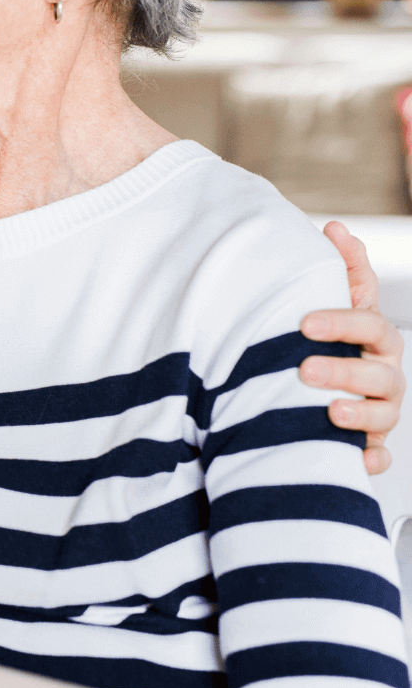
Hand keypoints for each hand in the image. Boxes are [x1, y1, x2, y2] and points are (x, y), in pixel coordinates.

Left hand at [300, 221, 404, 475]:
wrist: (314, 383)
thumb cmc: (326, 337)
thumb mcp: (331, 303)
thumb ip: (340, 269)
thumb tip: (335, 228)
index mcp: (373, 337)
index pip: (369, 323)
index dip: (342, 321)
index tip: (304, 323)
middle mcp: (383, 373)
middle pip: (378, 373)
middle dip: (344, 370)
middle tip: (304, 369)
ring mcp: (380, 410)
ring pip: (383, 415)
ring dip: (359, 415)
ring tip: (329, 411)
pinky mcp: (370, 443)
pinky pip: (379, 457)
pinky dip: (370, 460)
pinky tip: (357, 460)